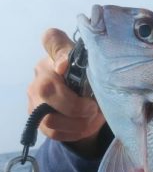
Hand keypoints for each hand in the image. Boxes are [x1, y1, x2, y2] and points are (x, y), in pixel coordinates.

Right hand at [28, 28, 104, 152]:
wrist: (87, 110)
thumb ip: (95, 67)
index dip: (59, 51)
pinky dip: (74, 132)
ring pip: (50, 117)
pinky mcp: (35, 116)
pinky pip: (54, 131)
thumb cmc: (94, 85)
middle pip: (47, 90)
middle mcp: (41, 70)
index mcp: (60, 53)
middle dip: (76, 107)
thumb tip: (78, 68)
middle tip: (93, 109)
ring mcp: (34, 94)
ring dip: (78, 123)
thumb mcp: (100, 75)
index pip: (52, 39)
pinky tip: (84, 126)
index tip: (66, 66)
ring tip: (92, 119)